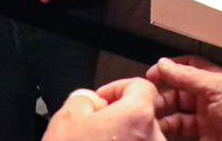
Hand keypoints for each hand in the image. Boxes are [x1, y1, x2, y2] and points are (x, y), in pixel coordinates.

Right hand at [43, 80, 164, 140]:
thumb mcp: (67, 117)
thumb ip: (84, 97)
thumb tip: (89, 100)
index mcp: (139, 116)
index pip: (141, 86)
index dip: (117, 89)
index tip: (103, 99)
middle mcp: (153, 139)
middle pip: (143, 114)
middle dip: (119, 115)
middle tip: (95, 124)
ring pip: (141, 137)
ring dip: (123, 136)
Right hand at [147, 55, 221, 140]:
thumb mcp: (215, 87)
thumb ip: (188, 76)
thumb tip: (164, 63)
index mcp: (212, 81)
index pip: (187, 68)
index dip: (169, 69)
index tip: (152, 75)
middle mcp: (208, 100)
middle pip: (177, 94)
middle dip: (161, 98)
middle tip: (147, 104)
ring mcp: (206, 120)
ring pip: (177, 117)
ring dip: (163, 119)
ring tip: (151, 122)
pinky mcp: (206, 139)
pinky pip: (183, 136)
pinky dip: (171, 135)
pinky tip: (162, 134)